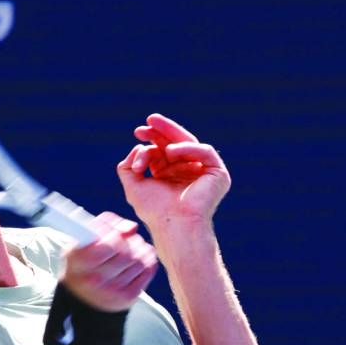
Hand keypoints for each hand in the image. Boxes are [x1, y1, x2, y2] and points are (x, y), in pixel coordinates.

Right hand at [60, 212, 157, 311]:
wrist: (83, 298)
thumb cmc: (83, 263)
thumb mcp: (81, 240)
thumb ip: (105, 224)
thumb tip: (132, 228)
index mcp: (80, 262)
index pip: (109, 243)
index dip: (116, 234)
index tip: (114, 234)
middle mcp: (95, 279)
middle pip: (127, 253)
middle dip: (130, 241)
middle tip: (127, 240)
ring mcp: (112, 290)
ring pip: (140, 260)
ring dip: (140, 249)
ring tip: (133, 249)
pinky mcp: (127, 297)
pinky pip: (147, 271)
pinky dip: (148, 261)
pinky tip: (140, 259)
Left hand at [117, 113, 230, 233]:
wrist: (174, 225)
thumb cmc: (155, 210)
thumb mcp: (133, 186)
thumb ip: (127, 167)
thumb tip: (136, 148)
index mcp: (170, 175)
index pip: (161, 150)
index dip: (151, 139)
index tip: (138, 132)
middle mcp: (187, 172)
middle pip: (176, 142)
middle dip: (162, 130)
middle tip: (149, 120)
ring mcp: (203, 172)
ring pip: (190, 144)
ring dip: (172, 136)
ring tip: (156, 139)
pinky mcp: (218, 174)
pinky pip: (204, 152)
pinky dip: (187, 148)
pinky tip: (170, 151)